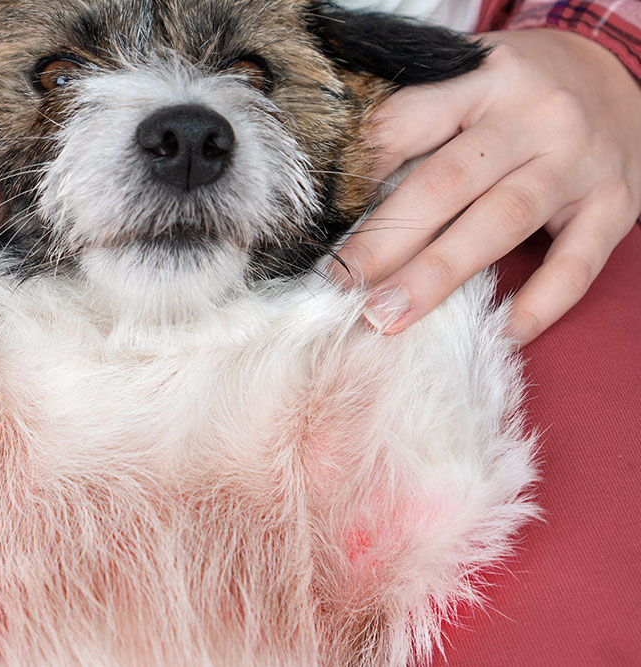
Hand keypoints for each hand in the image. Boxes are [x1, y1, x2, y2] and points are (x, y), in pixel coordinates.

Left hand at [334, 29, 640, 344]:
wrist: (621, 77)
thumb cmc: (521, 90)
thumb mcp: (471, 80)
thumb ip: (419, 121)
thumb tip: (341, 191)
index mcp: (484, 80)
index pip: (407, 124)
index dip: (358, 176)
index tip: (319, 224)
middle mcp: (533, 117)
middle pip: (446, 183)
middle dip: (386, 241)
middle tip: (340, 285)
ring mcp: (579, 163)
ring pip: (501, 223)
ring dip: (438, 276)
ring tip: (388, 316)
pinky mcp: (615, 207)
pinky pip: (575, 266)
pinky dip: (536, 306)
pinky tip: (497, 334)